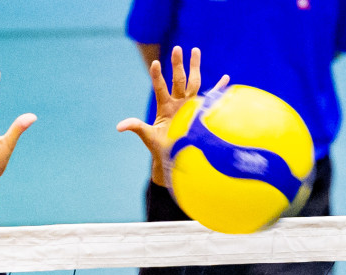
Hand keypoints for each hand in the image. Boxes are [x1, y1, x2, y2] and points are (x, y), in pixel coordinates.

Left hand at [116, 46, 228, 186]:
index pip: (160, 88)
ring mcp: (189, 105)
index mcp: (164, 106)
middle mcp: (177, 102)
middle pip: (178, 80)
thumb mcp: (148, 136)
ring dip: (194, 67)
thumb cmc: (160, 147)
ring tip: (195, 49)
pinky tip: (226, 78)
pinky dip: (218, 89)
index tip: (155, 64)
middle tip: (176, 48)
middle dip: (177, 64)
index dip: (157, 77)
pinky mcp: (200, 111)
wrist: (173, 156)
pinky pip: (210, 98)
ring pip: (193, 82)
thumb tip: (119, 127)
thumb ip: (136, 127)